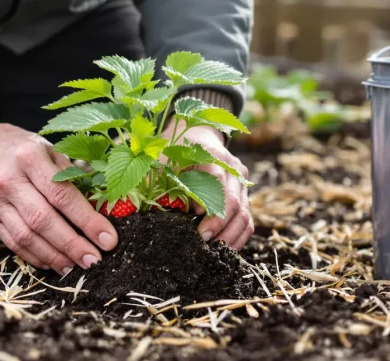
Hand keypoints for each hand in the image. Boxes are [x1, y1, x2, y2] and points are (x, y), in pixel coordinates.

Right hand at [0, 113, 118, 274]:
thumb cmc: (13, 146)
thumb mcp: (42, 146)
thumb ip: (70, 171)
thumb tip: (102, 198)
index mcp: (28, 158)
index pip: (62, 194)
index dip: (87, 220)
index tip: (108, 238)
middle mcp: (8, 180)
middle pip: (43, 220)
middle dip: (73, 244)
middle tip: (95, 260)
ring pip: (26, 237)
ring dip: (55, 256)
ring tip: (77, 266)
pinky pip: (13, 243)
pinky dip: (35, 256)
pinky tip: (53, 263)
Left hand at [163, 118, 252, 249]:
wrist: (196, 134)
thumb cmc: (172, 148)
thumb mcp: (159, 157)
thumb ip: (153, 178)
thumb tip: (142, 208)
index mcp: (210, 154)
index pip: (216, 181)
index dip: (209, 207)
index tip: (197, 225)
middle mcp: (232, 167)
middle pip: (234, 201)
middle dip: (219, 227)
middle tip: (202, 244)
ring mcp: (241, 181)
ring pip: (244, 214)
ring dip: (230, 237)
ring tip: (212, 254)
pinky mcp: (243, 194)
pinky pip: (246, 220)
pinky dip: (237, 237)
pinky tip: (222, 250)